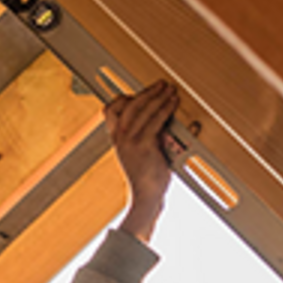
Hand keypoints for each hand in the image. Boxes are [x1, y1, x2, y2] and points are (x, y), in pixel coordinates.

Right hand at [104, 80, 179, 243]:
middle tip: (161, 84)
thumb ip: (149, 136)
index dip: (122, 98)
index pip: (110, 110)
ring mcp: (130, 141)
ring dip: (158, 96)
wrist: (146, 198)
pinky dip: (165, 108)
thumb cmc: (147, 178)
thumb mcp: (143, 153)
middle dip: (147, 91)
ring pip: (142, 109)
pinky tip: (173, 103)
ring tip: (170, 90)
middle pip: (128, 104)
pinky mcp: (144, 145)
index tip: (137, 93)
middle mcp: (120, 138)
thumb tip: (164, 120)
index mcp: (116, 140)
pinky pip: (155, 120)